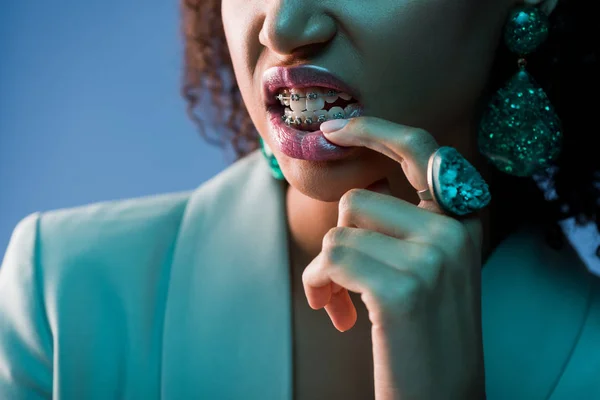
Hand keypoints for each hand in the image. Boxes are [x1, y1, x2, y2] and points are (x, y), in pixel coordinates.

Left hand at [302, 117, 485, 399]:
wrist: (442, 398)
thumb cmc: (422, 334)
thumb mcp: (428, 270)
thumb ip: (407, 227)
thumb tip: (357, 199)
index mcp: (463, 222)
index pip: (421, 150)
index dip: (376, 130)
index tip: (333, 129)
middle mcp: (455, 232)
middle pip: (358, 202)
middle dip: (339, 241)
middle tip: (338, 279)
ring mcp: (434, 257)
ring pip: (339, 233)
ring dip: (326, 273)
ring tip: (343, 305)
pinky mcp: (403, 288)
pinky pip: (330, 261)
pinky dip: (319, 288)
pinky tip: (341, 318)